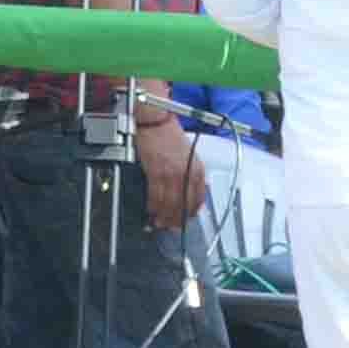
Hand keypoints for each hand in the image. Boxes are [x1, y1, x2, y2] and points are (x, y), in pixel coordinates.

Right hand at [133, 116, 204, 230]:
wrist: (155, 121)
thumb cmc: (169, 134)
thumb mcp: (188, 154)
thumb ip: (190, 172)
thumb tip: (185, 191)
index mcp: (197, 169)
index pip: (198, 198)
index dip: (190, 213)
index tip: (184, 219)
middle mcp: (187, 173)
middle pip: (183, 204)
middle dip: (176, 219)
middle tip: (169, 226)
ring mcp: (172, 173)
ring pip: (169, 202)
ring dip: (163, 215)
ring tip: (158, 222)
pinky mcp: (156, 171)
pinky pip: (155, 194)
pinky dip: (153, 204)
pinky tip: (151, 209)